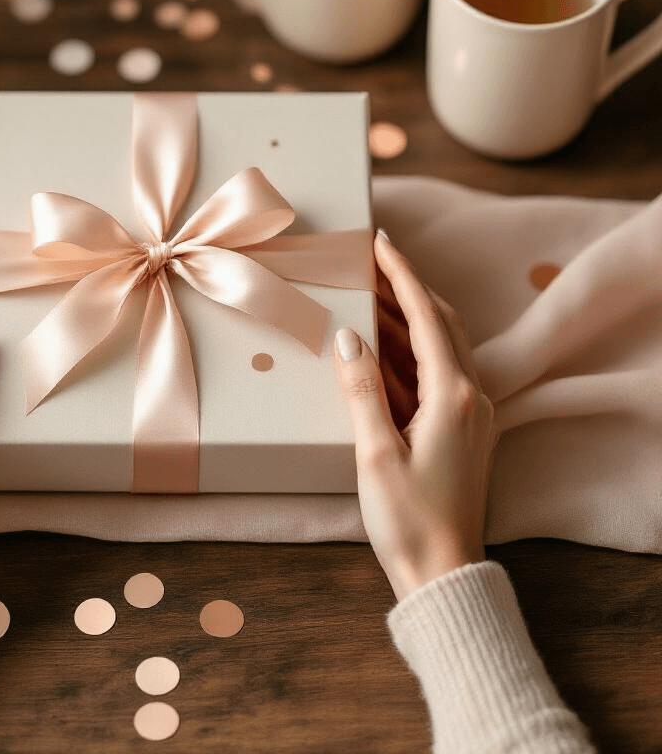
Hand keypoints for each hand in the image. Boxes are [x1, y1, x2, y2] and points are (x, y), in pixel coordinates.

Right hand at [334, 231, 497, 600]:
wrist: (443, 574)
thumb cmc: (410, 520)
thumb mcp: (376, 453)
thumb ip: (362, 391)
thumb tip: (347, 338)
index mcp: (452, 396)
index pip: (426, 318)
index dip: (402, 277)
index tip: (380, 243)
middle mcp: (469, 397)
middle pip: (439, 324)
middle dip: (407, 288)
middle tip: (372, 262)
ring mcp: (468, 414)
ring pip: (438, 348)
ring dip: (405, 318)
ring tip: (368, 294)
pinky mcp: (459, 431)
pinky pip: (433, 374)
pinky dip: (407, 352)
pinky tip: (377, 348)